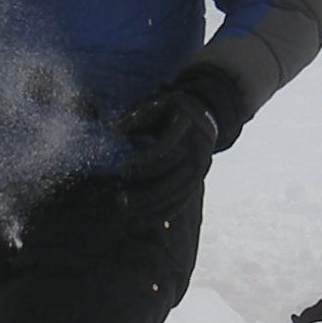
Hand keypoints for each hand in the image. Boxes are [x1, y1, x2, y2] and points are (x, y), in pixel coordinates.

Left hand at [116, 88, 217, 215]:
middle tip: (122, 198)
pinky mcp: (197, 180)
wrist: (202, 117)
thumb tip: (119, 131)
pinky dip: (164, 212)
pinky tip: (145, 218)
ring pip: (179, 192)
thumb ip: (139, 116)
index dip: (144, 162)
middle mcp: (197, 149)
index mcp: (186, 126)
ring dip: (153, 204)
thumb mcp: (157, 104)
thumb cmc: (170, 110)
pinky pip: (182, 201)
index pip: (166, 149)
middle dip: (147, 191)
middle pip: (174, 177)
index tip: (123, 169)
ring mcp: (200, 167)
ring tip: (128, 208)